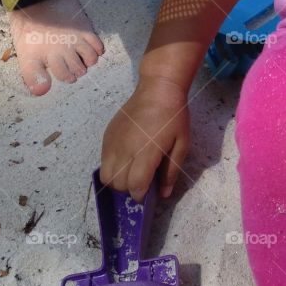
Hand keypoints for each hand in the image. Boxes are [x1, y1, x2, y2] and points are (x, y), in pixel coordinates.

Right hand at [100, 76, 189, 200]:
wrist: (157, 90)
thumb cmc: (174, 117)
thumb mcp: (182, 144)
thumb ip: (171, 171)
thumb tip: (164, 194)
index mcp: (147, 151)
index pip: (134, 185)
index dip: (140, 195)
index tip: (147, 193)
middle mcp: (125, 149)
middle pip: (118, 184)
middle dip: (129, 189)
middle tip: (142, 182)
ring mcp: (113, 142)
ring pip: (106, 176)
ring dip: (118, 181)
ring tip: (132, 173)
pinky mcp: (107, 136)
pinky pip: (103, 161)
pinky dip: (112, 167)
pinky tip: (126, 160)